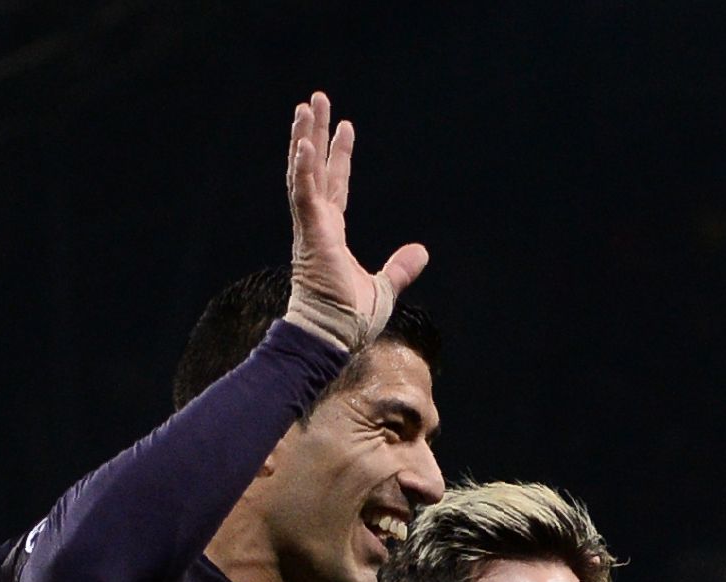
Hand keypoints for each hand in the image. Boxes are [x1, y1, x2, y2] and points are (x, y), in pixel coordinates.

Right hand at [280, 92, 426, 353]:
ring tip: (304, 106)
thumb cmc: (349, 320)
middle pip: (315, 168)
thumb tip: (422, 251)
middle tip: (314, 100)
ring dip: (303, 138)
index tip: (346, 127)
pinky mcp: (310, 235)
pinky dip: (303, 170)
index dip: (339, 155)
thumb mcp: (383, 288)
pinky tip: (304, 143)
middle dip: (315, 132)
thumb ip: (400, 268)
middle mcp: (317, 223)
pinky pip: (304, 196)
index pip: (335, 184)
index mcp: (330, 232)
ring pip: (304, 173)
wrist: (332, 338)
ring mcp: (310, 227)